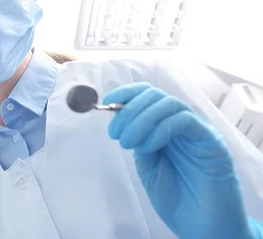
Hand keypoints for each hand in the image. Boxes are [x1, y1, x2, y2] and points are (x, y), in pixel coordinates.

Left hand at [104, 83, 252, 238]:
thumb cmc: (175, 197)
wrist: (201, 225)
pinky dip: (161, 129)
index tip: (106, 103)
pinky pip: (184, 121)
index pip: (147, 95)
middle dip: (129, 110)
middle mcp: (182, 123)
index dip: (125, 94)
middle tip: (116, 134)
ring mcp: (197, 130)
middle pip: (154, 96)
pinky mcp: (212, 140)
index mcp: (165, 126)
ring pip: (168, 104)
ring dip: (141, 119)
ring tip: (128, 142)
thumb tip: (121, 119)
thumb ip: (137, 140)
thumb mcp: (147, 164)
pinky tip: (149, 147)